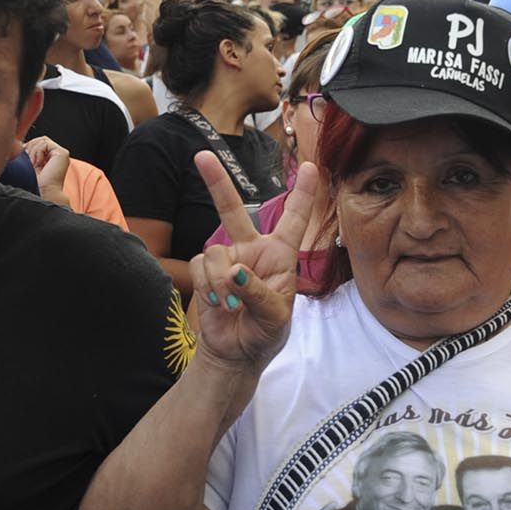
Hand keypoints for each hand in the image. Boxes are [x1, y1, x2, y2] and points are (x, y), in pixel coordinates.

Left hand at [24, 135, 70, 202]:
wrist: (43, 192)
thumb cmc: (35, 182)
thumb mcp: (30, 163)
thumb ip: (30, 152)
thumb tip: (21, 144)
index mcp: (52, 158)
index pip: (39, 143)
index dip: (29, 147)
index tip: (25, 158)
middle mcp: (58, 155)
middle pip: (41, 140)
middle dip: (31, 148)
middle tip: (30, 162)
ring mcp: (62, 154)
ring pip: (42, 140)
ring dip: (33, 151)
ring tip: (34, 164)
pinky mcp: (62, 154)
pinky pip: (45, 144)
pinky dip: (38, 152)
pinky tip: (38, 163)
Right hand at [189, 150, 316, 367]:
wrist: (236, 354)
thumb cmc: (265, 333)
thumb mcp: (275, 318)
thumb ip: (258, 293)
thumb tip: (234, 271)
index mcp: (281, 256)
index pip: (294, 220)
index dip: (303, 194)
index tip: (311, 167)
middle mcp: (253, 251)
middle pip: (234, 210)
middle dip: (217, 183)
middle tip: (202, 155)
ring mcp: (227, 259)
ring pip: (214, 251)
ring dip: (220, 281)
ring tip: (232, 305)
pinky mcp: (205, 272)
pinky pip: (199, 267)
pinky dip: (208, 287)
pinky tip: (218, 303)